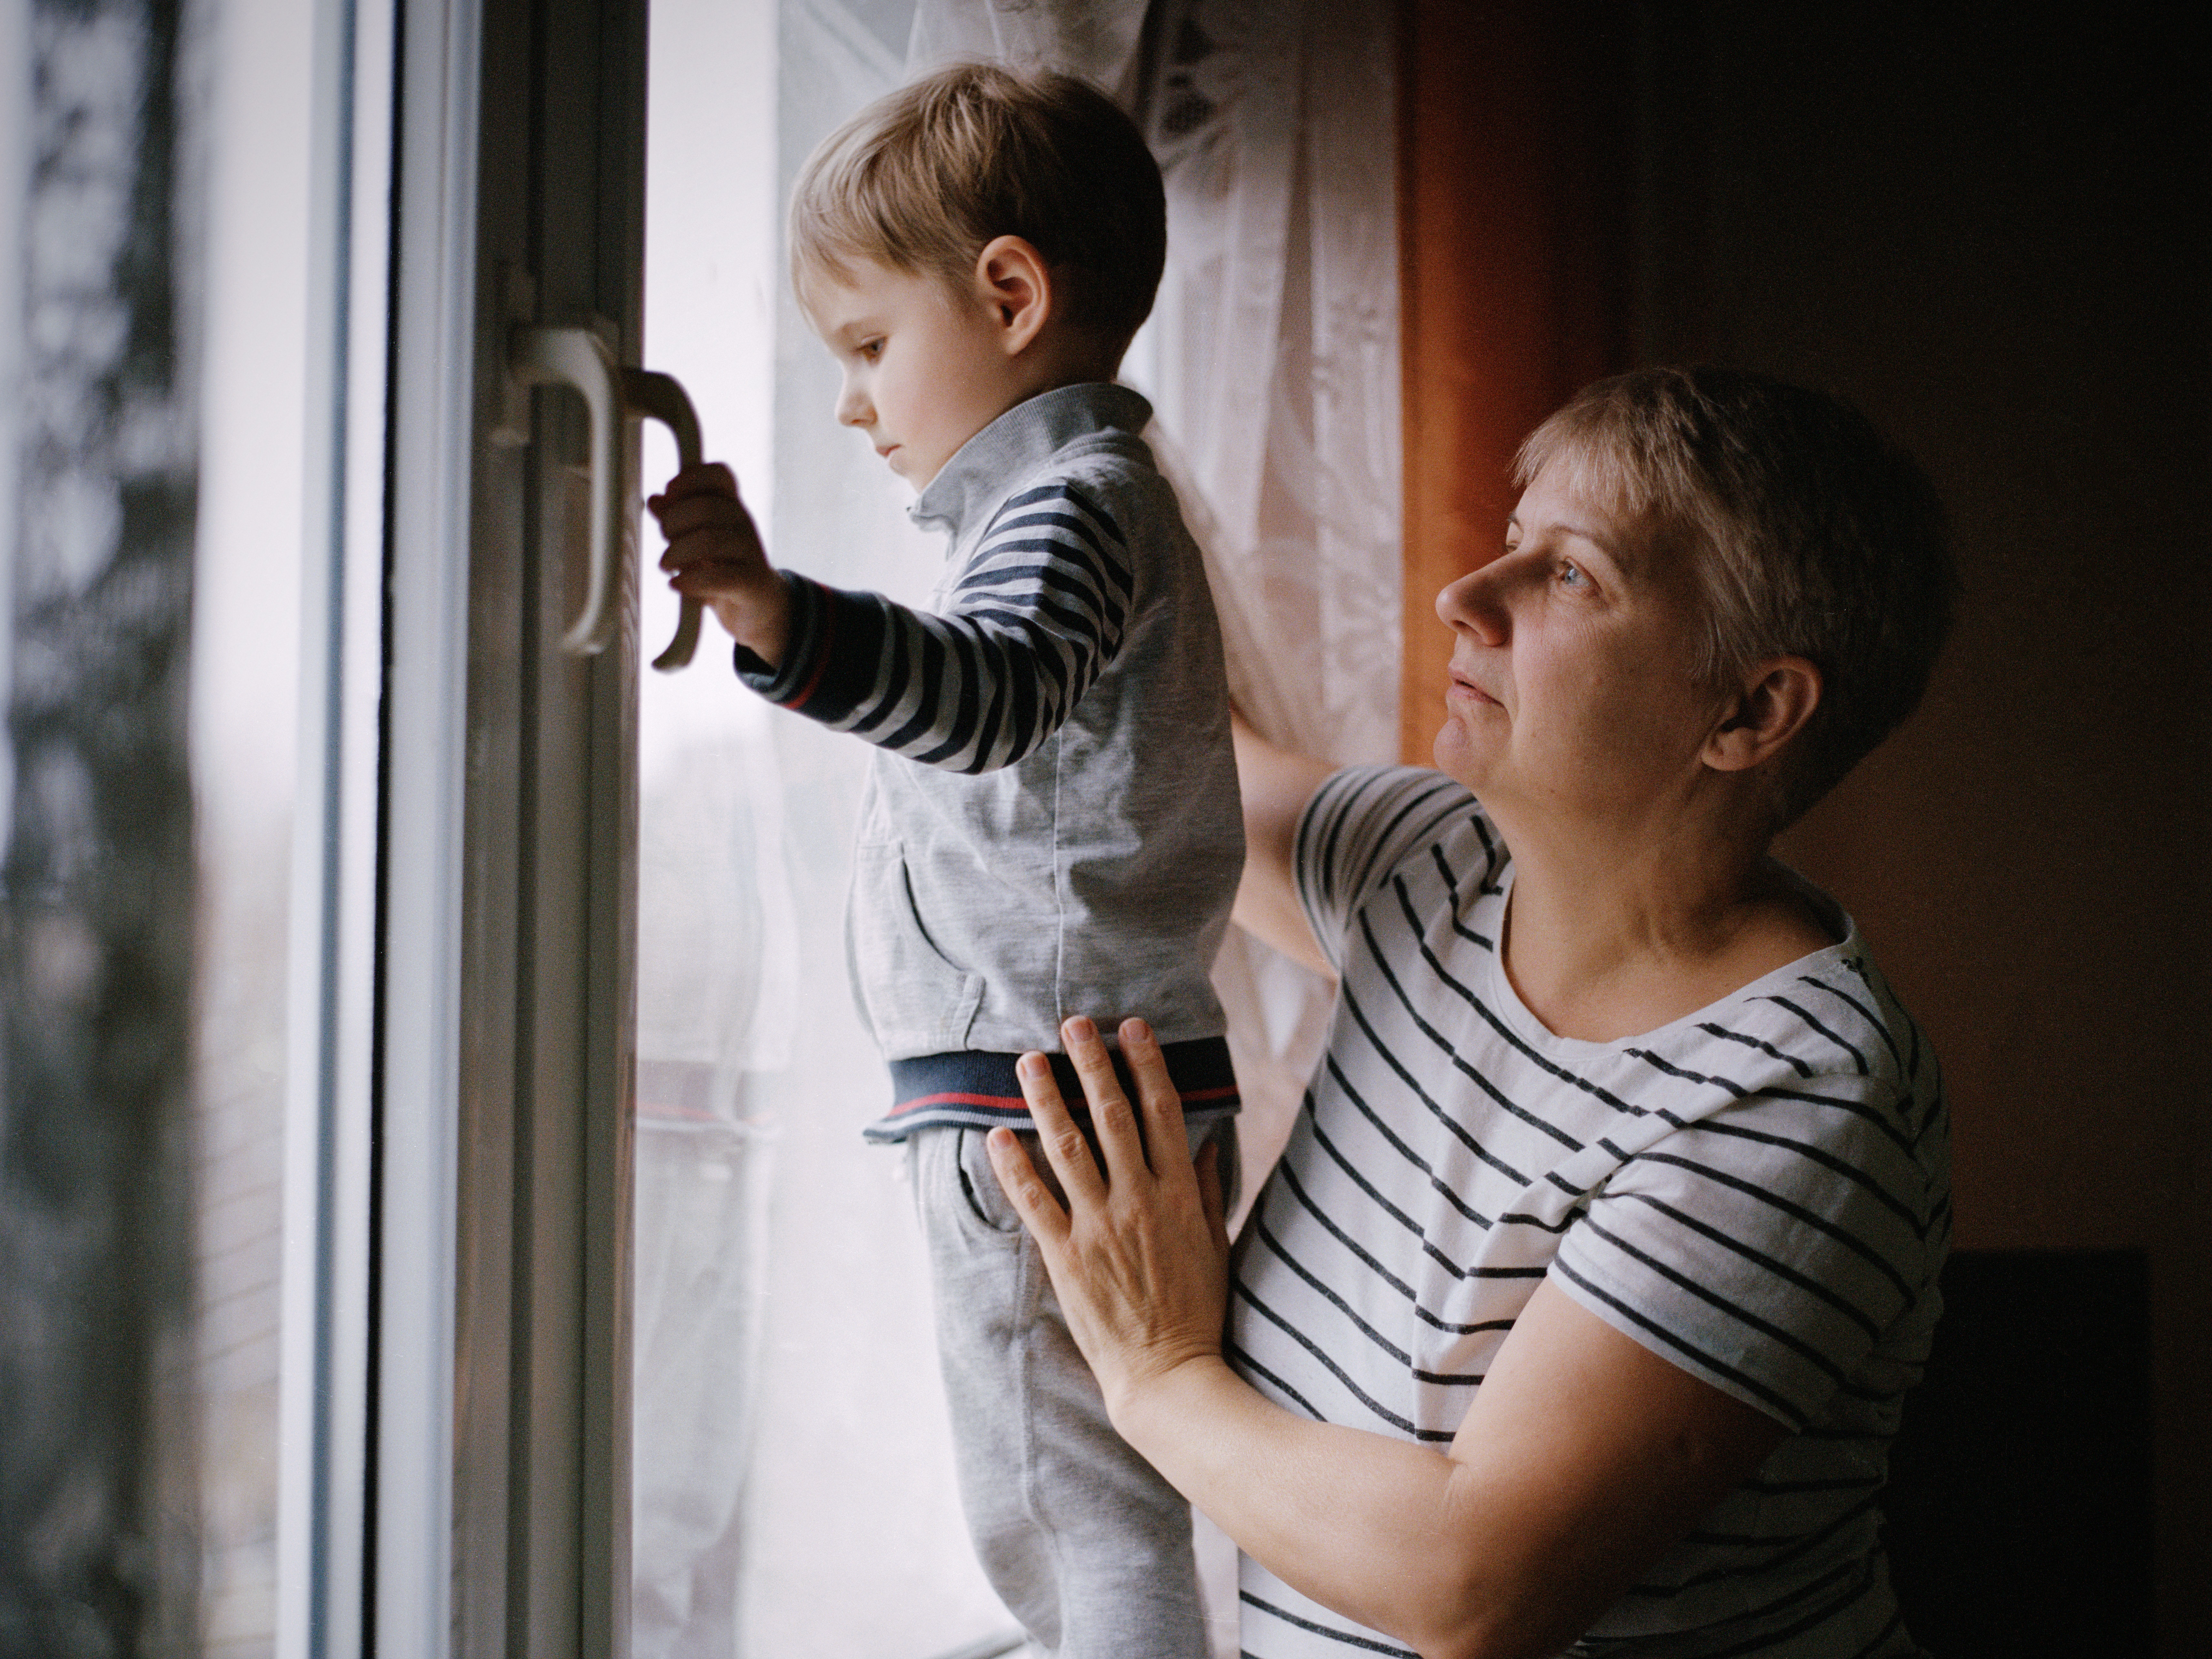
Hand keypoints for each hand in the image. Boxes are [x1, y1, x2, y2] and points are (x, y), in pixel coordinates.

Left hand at [647, 462, 788, 663]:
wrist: (759, 610)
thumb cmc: (723, 570)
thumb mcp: (696, 542)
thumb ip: (677, 521)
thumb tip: (655, 500)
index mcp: (731, 507)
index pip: (719, 475)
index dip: (690, 479)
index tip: (669, 493)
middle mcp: (744, 524)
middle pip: (705, 507)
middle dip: (673, 523)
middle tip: (665, 541)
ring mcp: (751, 553)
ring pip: (709, 541)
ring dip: (676, 554)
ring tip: (666, 566)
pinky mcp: (752, 583)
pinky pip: (719, 577)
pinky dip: (690, 581)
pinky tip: (677, 584)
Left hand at [987, 1016, 1232, 1424]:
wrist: (1168, 1374)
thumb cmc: (1196, 1309)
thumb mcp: (1216, 1244)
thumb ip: (1210, 1190)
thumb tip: (1211, 1142)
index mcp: (1180, 1194)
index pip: (1162, 1113)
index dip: (1145, 1065)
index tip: (1132, 1028)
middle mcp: (1140, 1201)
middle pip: (1113, 1116)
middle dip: (1092, 1065)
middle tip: (1073, 1023)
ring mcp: (1101, 1227)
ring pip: (1069, 1147)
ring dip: (1047, 1099)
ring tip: (1029, 1061)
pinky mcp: (1067, 1256)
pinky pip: (1035, 1201)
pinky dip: (1013, 1166)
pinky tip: (996, 1134)